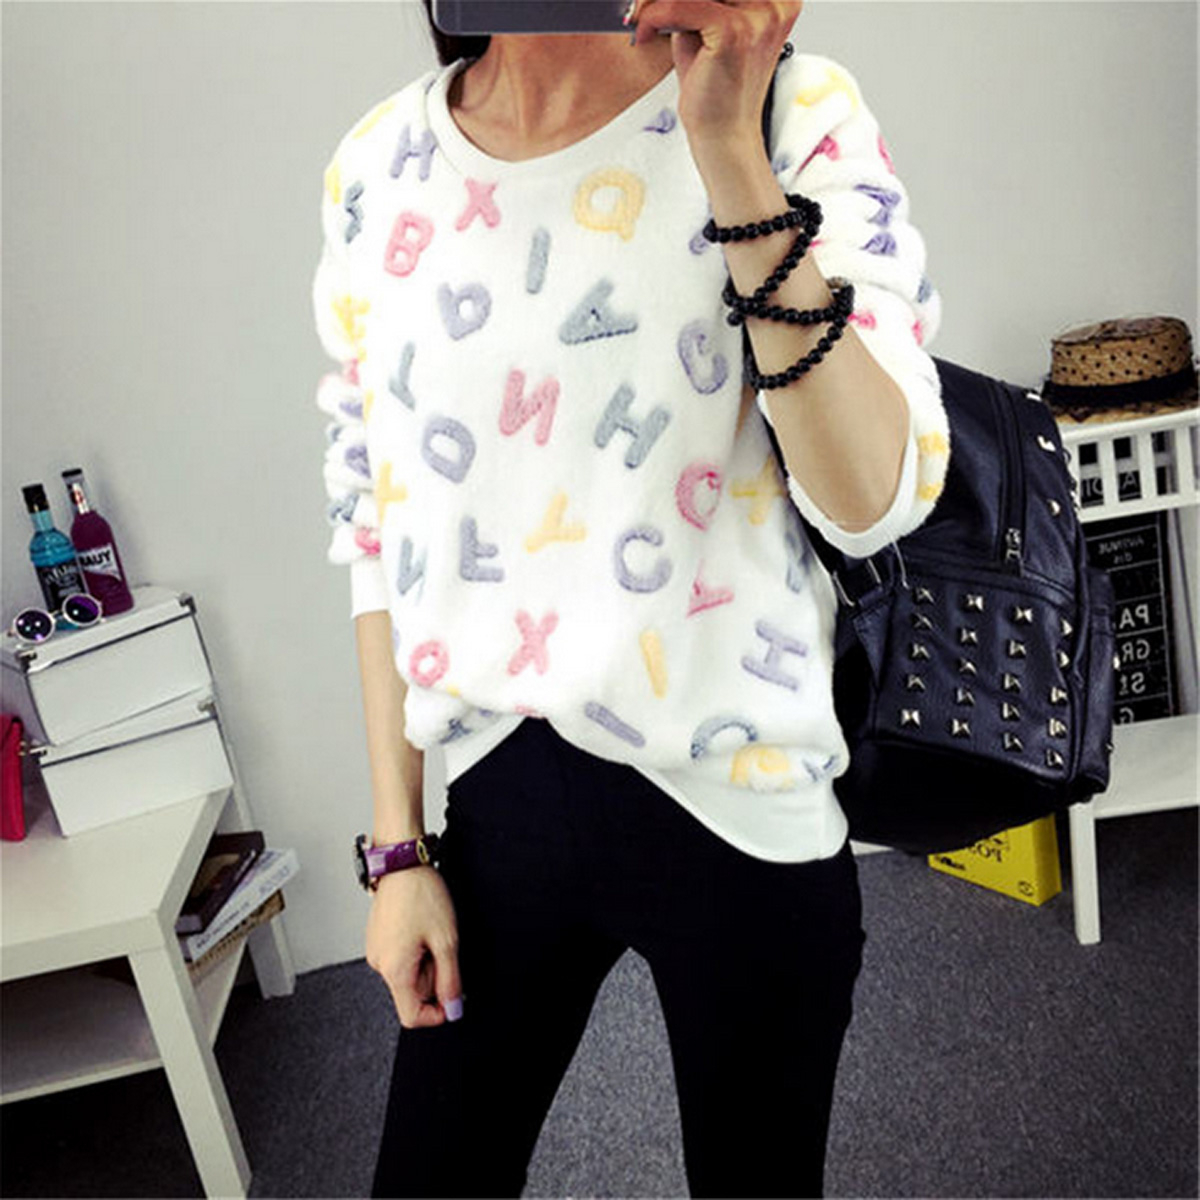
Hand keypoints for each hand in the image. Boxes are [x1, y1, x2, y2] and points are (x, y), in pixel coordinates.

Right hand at [365, 865, 463, 1028]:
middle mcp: (380, 965)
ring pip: (407, 973)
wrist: (401, 863)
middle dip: (433, 975)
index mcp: (394, 970)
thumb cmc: (421, 895)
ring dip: (425, 960)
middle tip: (442, 945)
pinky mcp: (378, 939)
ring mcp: (376, 951)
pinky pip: (400, 957)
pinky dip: (414, 949)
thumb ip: (450, 980)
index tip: (453, 996)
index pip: (411, 1016)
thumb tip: (453, 1009)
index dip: (436, 1013)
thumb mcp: (446, 941)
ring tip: (430, 931)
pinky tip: (420, 926)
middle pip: (412, 992)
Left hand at [630, 0, 801, 153]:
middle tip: (644, 4)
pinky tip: (646, 33)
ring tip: (644, 18)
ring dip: (657, 0)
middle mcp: (776, 1)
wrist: (724, 136)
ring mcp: (760, 16)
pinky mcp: (735, 33)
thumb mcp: (704, 25)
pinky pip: (681, 5)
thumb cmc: (715, 87)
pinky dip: (655, 16)